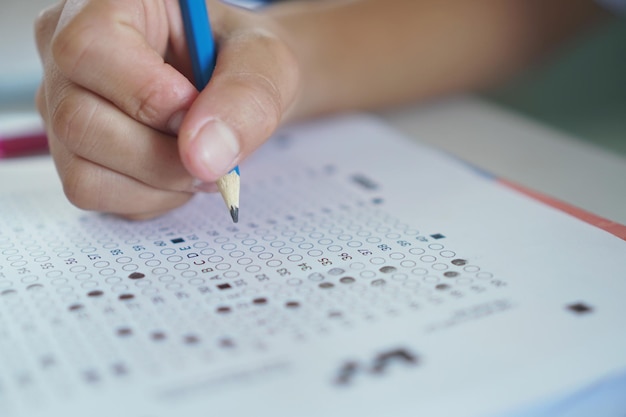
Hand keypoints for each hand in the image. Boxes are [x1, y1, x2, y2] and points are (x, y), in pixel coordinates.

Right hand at [35, 0, 298, 218]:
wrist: (233, 88)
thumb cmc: (239, 59)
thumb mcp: (264, 61)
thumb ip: (246, 97)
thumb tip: (205, 156)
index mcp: (107, 4)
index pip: (89, 48)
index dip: (147, 94)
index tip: (194, 107)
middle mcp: (67, 54)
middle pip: (79, 121)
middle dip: (162, 155)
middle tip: (211, 149)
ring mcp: (61, 106)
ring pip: (83, 171)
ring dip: (159, 183)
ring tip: (199, 160)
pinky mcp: (70, 151)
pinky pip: (93, 194)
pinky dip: (148, 197)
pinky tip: (176, 173)